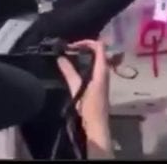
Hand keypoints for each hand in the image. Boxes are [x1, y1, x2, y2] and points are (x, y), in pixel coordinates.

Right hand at [57, 40, 112, 158]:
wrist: (97, 125)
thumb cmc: (89, 108)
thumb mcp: (77, 89)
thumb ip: (69, 73)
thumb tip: (61, 58)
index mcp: (102, 70)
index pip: (100, 47)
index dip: (87, 42)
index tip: (72, 45)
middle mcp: (105, 71)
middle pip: (99, 51)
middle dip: (85, 47)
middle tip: (69, 49)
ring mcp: (103, 77)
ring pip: (97, 59)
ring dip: (85, 55)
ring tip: (70, 55)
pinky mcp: (100, 83)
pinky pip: (94, 67)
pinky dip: (86, 62)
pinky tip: (75, 67)